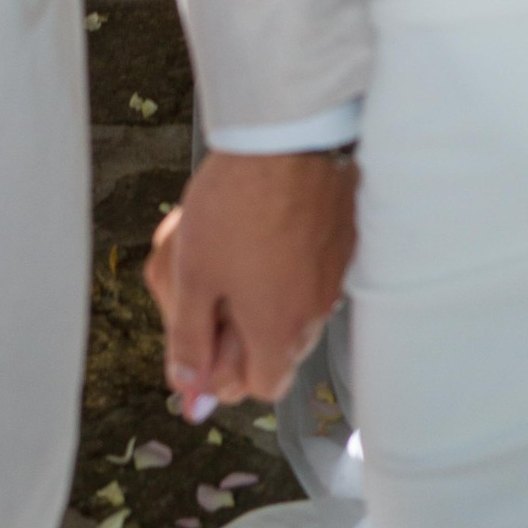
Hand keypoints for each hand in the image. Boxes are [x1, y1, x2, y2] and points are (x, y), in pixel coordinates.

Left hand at [146, 149, 354, 417]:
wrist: (285, 140)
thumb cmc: (236, 205)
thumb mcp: (193, 275)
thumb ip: (188, 339)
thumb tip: (186, 387)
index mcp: (277, 332)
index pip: (261, 386)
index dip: (227, 374)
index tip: (201, 345)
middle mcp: (314, 314)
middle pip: (277, 350)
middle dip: (241, 333)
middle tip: (209, 292)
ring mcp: (331, 279)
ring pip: (292, 310)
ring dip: (261, 297)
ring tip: (230, 255)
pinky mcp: (341, 245)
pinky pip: (309, 276)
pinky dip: (284, 269)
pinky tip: (258, 233)